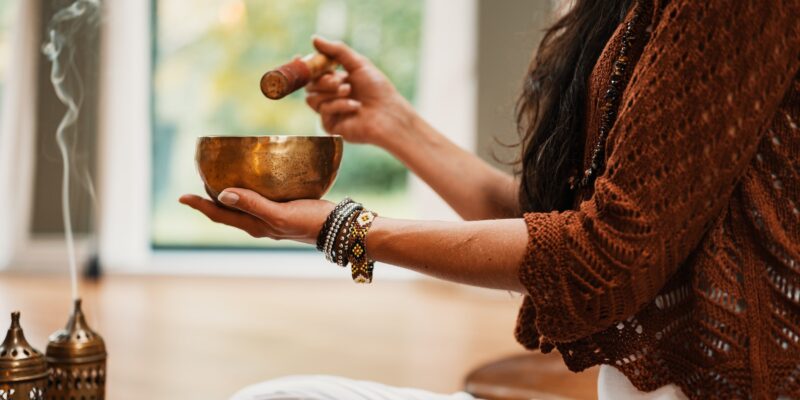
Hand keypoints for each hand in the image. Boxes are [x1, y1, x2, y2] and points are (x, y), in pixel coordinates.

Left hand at [179, 189, 334, 244]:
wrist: (341, 228)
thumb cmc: (311, 222)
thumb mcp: (280, 214)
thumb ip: (253, 204)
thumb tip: (222, 194)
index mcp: (255, 226)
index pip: (219, 215)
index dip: (200, 205)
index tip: (182, 196)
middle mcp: (260, 223)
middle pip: (227, 212)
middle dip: (210, 200)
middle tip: (198, 182)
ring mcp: (272, 218)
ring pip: (243, 206)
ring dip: (228, 195)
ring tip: (219, 179)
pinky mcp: (285, 210)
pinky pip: (259, 199)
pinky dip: (249, 190)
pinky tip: (256, 179)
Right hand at [306, 36, 418, 149]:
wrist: (388, 114)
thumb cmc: (378, 89)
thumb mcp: (358, 64)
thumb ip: (337, 51)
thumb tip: (314, 39)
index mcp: (336, 81)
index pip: (314, 73)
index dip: (305, 66)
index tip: (298, 57)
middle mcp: (331, 97)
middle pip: (309, 85)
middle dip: (322, 80)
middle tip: (339, 80)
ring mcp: (330, 112)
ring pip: (312, 98)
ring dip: (330, 92)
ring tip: (349, 91)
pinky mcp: (331, 126)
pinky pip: (323, 111)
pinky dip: (338, 105)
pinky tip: (355, 106)